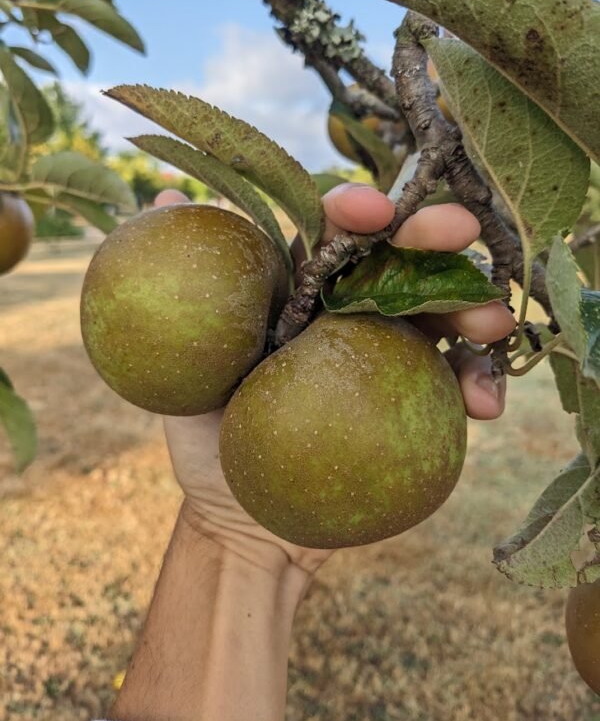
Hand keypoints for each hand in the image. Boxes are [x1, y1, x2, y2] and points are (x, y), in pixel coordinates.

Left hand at [153, 185, 513, 577]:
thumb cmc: (205, 446)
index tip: (370, 211)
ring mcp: (388, 358)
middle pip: (399, 263)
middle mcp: (349, 316)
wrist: (242, 525)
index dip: (352, 211)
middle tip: (462, 229)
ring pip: (443, 317)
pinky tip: (487, 406)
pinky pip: (456, 386)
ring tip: (495, 324)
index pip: (328, 236)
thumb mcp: (178, 374)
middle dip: (433, 237)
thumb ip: (174, 299)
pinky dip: (479, 385)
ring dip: (476, 309)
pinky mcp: (416, 404)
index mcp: (299, 295)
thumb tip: (155, 195)